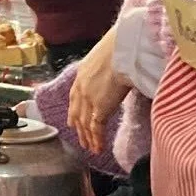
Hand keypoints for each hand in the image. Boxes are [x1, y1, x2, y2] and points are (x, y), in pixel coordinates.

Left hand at [67, 25, 129, 156]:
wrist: (122, 49)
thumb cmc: (119, 47)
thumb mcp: (104, 57)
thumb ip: (104, 69)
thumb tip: (113, 72)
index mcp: (81, 75)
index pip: (74, 98)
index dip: (74, 111)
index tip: (73, 121)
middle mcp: (81, 88)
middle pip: (77, 113)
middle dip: (79, 128)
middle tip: (81, 139)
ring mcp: (89, 99)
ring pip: (85, 124)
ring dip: (88, 138)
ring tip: (90, 148)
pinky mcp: (100, 108)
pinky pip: (96, 128)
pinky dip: (97, 140)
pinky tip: (97, 148)